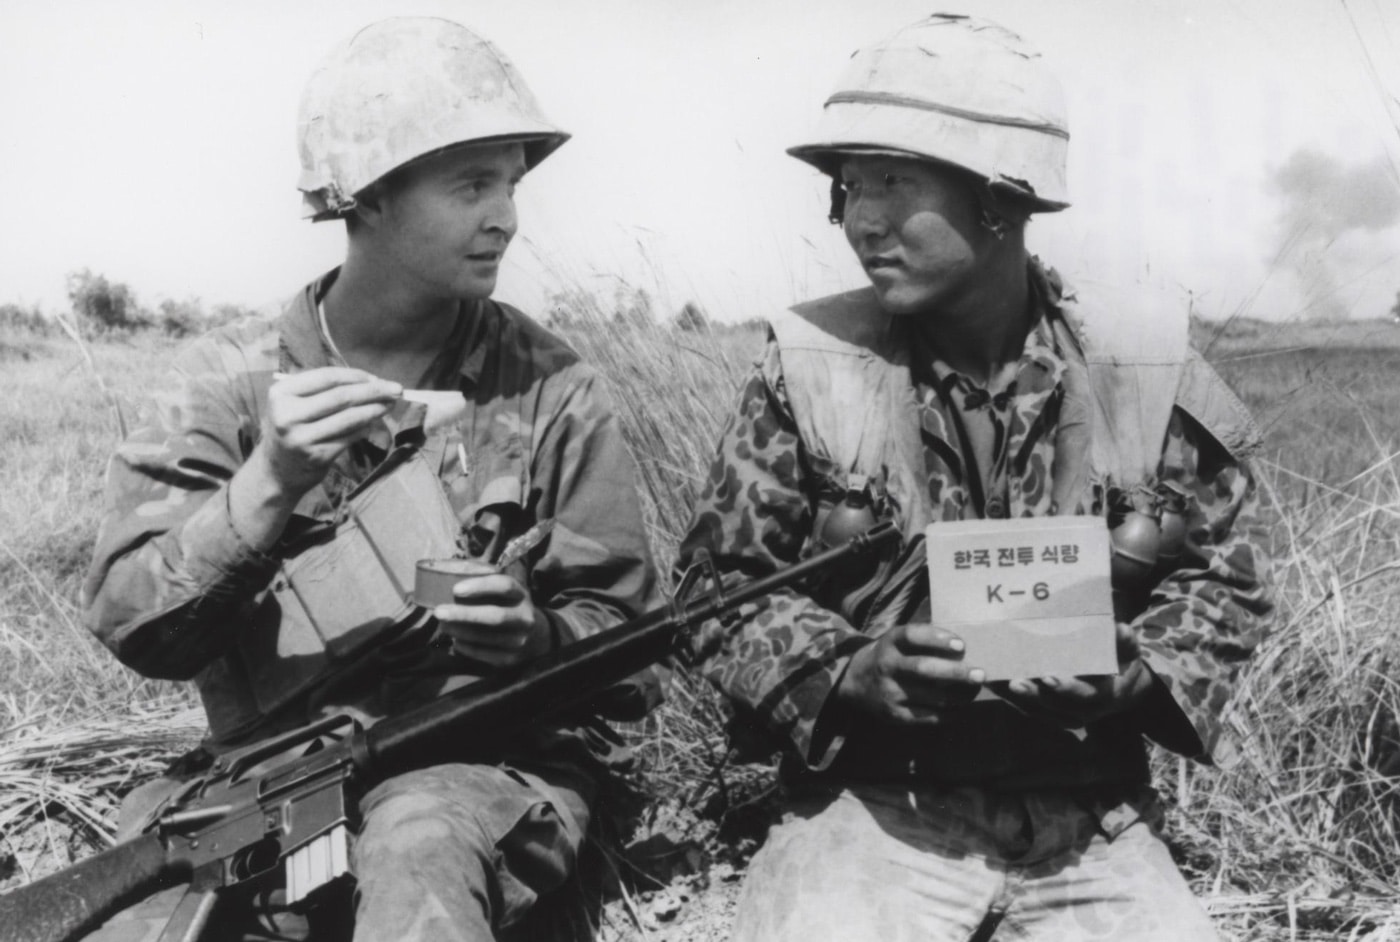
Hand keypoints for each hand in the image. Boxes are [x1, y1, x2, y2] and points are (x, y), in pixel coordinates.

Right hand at [257, 368, 402, 497]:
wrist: (276, 471)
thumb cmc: (293, 428)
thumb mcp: (295, 403)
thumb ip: (325, 390)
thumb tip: (372, 382)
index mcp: (281, 393)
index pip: (326, 377)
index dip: (356, 376)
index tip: (377, 378)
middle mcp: (288, 414)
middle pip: (341, 397)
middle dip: (374, 391)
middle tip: (397, 390)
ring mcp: (302, 438)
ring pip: (349, 418)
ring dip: (375, 410)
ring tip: (390, 405)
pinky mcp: (317, 456)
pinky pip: (350, 437)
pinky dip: (365, 429)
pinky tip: (372, 424)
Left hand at [433, 561, 551, 667]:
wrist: (538, 638)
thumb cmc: (511, 609)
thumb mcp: (509, 594)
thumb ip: (488, 587)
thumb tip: (446, 580)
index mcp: (522, 595)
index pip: (504, 586)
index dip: (480, 587)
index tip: (455, 590)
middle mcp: (524, 617)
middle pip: (494, 616)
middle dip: (464, 614)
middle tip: (439, 612)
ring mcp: (520, 640)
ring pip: (486, 637)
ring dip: (460, 631)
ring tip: (443, 626)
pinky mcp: (511, 659)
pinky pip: (484, 654)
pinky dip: (466, 648)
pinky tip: (455, 641)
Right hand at [836, 623, 984, 725]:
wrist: (855, 681)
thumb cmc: (890, 655)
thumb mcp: (897, 641)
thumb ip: (923, 639)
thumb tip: (964, 644)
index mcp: (890, 642)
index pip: (912, 636)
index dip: (937, 639)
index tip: (961, 645)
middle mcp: (887, 666)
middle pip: (923, 669)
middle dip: (955, 672)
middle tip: (980, 674)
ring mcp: (890, 692)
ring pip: (931, 696)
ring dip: (959, 695)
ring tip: (975, 691)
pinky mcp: (895, 715)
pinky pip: (928, 717)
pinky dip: (949, 713)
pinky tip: (960, 707)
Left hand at [993, 622, 1153, 726]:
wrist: (1124, 690)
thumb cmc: (1123, 663)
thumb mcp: (1129, 652)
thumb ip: (1125, 641)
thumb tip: (1121, 629)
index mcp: (1105, 695)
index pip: (1084, 694)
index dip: (1066, 687)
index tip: (1047, 676)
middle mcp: (1085, 711)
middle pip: (1055, 705)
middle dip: (1034, 693)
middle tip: (1013, 680)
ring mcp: (1068, 717)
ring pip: (1038, 710)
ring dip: (1016, 697)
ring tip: (995, 682)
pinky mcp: (1053, 716)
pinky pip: (1030, 710)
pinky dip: (1012, 699)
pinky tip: (995, 685)